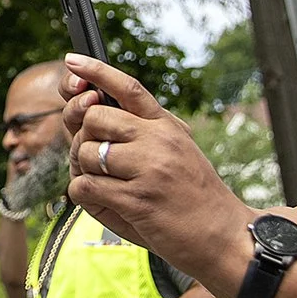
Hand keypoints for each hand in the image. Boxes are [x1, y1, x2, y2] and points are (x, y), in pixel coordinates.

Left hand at [64, 55, 256, 293]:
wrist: (224, 237)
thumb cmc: (196, 198)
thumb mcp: (180, 152)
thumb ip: (146, 133)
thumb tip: (95, 116)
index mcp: (168, 127)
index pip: (128, 88)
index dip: (96, 70)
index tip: (72, 60)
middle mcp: (159, 141)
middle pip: (94, 118)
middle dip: (84, 139)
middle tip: (93, 159)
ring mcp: (148, 170)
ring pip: (86, 153)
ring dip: (85, 171)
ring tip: (106, 187)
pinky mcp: (137, 201)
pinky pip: (85, 187)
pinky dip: (85, 195)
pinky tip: (105, 202)